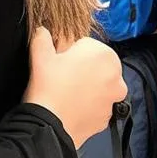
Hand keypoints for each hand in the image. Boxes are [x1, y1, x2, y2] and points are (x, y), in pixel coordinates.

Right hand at [23, 27, 126, 149]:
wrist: (50, 126)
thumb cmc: (48, 85)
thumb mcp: (40, 54)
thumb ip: (42, 36)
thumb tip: (43, 31)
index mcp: (104, 55)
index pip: (86, 46)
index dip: (69, 52)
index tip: (58, 62)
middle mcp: (116, 76)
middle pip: (96, 66)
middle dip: (82, 69)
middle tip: (61, 78)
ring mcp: (114, 99)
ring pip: (99, 86)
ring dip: (87, 87)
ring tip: (65, 94)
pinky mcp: (108, 118)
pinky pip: (98, 105)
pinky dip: (88, 105)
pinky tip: (71, 107)